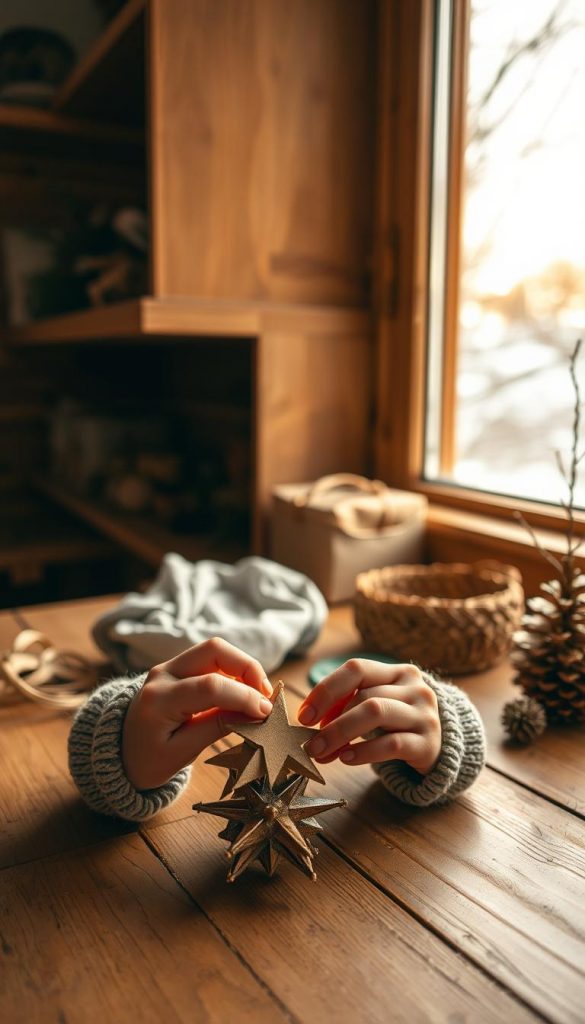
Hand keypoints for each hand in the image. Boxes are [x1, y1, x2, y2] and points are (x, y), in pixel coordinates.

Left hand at [122, 638, 272, 789]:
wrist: (120, 753)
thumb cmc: (148, 760)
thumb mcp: (182, 753)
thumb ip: (217, 727)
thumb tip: (255, 713)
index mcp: (158, 700)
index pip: (210, 686)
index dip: (244, 696)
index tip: (266, 712)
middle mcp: (162, 674)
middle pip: (214, 649)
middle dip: (248, 667)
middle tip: (266, 696)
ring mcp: (168, 666)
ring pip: (215, 648)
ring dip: (243, 667)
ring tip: (258, 695)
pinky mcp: (177, 666)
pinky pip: (211, 658)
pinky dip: (233, 671)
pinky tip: (244, 693)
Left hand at [297, 660, 440, 775]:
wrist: (439, 747)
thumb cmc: (397, 723)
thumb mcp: (376, 705)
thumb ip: (347, 706)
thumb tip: (310, 722)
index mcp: (398, 672)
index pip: (357, 669)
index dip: (326, 690)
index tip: (304, 715)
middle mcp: (415, 688)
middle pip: (364, 696)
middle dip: (331, 721)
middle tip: (310, 744)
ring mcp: (424, 714)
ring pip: (376, 713)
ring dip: (342, 734)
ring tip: (322, 753)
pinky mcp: (428, 743)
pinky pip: (392, 744)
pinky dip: (364, 751)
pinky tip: (346, 759)